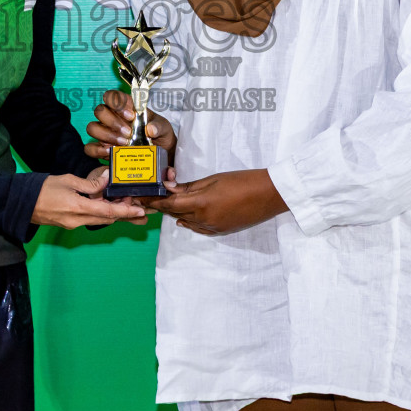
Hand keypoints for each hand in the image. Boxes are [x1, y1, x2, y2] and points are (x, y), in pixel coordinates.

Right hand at [30, 170, 146, 228]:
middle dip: (124, 214)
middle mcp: (78, 220)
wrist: (22, 203)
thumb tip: (106, 180)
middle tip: (139, 208)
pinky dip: (101, 213)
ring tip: (126, 204)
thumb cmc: (43, 189)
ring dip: (113, 214)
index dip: (126, 211)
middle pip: (107, 218)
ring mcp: (73, 224)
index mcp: (78, 207)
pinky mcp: (69, 224)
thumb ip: (89, 183)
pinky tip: (106, 205)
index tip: (140, 211)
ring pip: (100, 220)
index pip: (108, 211)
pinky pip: (90, 219)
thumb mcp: (68, 180)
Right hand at [84, 90, 176, 159]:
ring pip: (92, 127)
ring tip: (123, 143)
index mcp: (125, 107)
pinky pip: (90, 147)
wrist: (159, 153)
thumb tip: (150, 129)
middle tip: (129, 133)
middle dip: (113, 122)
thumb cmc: (159, 135)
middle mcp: (112, 117)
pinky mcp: (101, 149)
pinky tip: (111, 152)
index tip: (131, 116)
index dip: (117, 103)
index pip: (111, 95)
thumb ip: (159, 126)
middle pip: (99, 111)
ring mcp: (105, 132)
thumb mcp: (164, 128)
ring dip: (106, 135)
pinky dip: (98, 150)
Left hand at [143, 169, 287, 234]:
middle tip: (150, 199)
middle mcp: (203, 219)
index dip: (154, 201)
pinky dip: (189, 222)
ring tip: (166, 205)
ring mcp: (212, 227)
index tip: (141, 197)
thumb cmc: (241, 180)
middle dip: (162, 206)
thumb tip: (169, 188)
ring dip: (175, 214)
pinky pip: (198, 228)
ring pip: (186, 222)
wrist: (268, 194)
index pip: (169, 204)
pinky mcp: (221, 231)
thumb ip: (189, 187)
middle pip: (175, 214)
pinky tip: (184, 219)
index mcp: (200, 203)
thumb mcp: (212, 179)